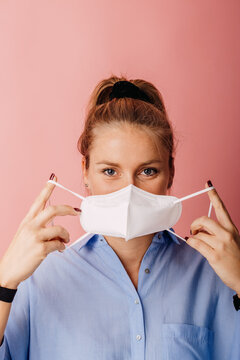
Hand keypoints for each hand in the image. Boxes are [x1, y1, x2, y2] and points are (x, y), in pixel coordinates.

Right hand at [0, 174, 79, 288]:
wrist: (8, 270)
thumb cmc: (20, 252)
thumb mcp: (26, 235)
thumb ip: (41, 228)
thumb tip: (60, 230)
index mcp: (27, 221)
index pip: (38, 201)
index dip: (47, 189)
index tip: (54, 178)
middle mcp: (31, 226)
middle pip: (53, 210)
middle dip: (68, 209)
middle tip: (76, 211)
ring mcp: (35, 237)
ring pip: (60, 229)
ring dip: (66, 235)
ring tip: (65, 240)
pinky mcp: (40, 249)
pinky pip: (59, 244)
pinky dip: (62, 246)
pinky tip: (59, 249)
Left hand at [186, 180, 239, 295]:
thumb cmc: (235, 258)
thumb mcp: (232, 240)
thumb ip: (218, 232)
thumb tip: (200, 229)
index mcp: (231, 228)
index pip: (221, 208)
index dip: (214, 195)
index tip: (208, 184)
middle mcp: (227, 234)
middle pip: (204, 220)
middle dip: (195, 224)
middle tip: (194, 230)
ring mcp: (221, 245)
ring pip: (198, 234)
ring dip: (194, 236)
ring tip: (197, 241)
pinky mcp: (214, 256)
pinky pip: (196, 244)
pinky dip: (191, 242)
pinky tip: (192, 243)